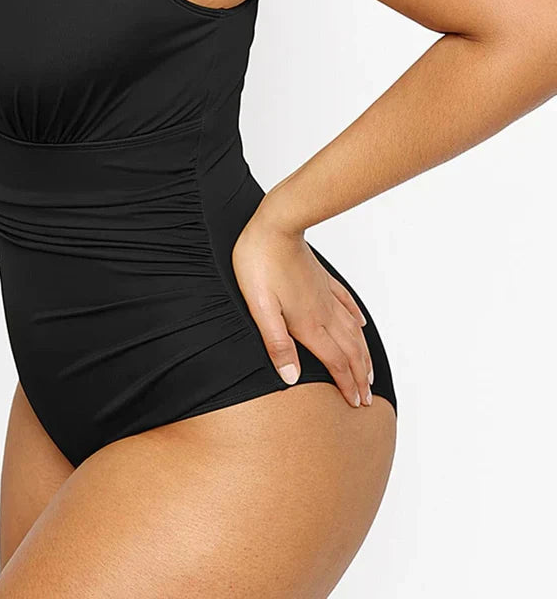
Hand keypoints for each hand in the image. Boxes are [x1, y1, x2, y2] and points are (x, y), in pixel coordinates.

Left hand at [231, 212, 373, 408]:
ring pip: (352, 330)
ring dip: (363, 354)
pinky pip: (346, 304)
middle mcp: (323, 312)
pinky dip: (356, 319)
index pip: (335, 362)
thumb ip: (276, 343)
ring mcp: (325, 294)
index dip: (347, 384)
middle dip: (360, 377)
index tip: (357, 403)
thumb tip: (291, 378)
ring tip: (369, 371)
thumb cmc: (260, 264)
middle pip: (350, 350)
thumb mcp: (260, 308)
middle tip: (368, 398)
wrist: (276, 226)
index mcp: (307, 323)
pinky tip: (360, 324)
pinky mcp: (323, 279)